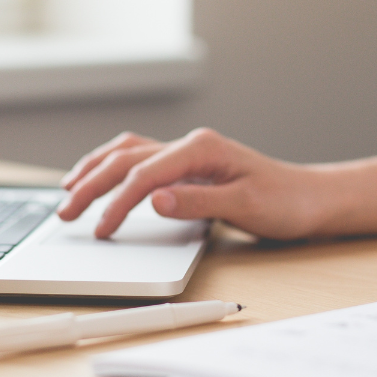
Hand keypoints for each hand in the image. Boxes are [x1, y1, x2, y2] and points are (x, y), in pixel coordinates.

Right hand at [55, 128, 376, 239]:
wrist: (311, 199)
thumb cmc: (286, 203)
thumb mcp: (246, 207)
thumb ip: (198, 203)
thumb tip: (153, 200)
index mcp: (201, 150)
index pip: (144, 174)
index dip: (117, 203)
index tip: (101, 230)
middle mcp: (190, 145)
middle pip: (126, 159)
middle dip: (90, 185)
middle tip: (65, 213)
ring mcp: (187, 154)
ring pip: (126, 153)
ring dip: (94, 170)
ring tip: (67, 191)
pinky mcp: (188, 166)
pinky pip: (139, 159)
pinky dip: (112, 168)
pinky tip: (99, 178)